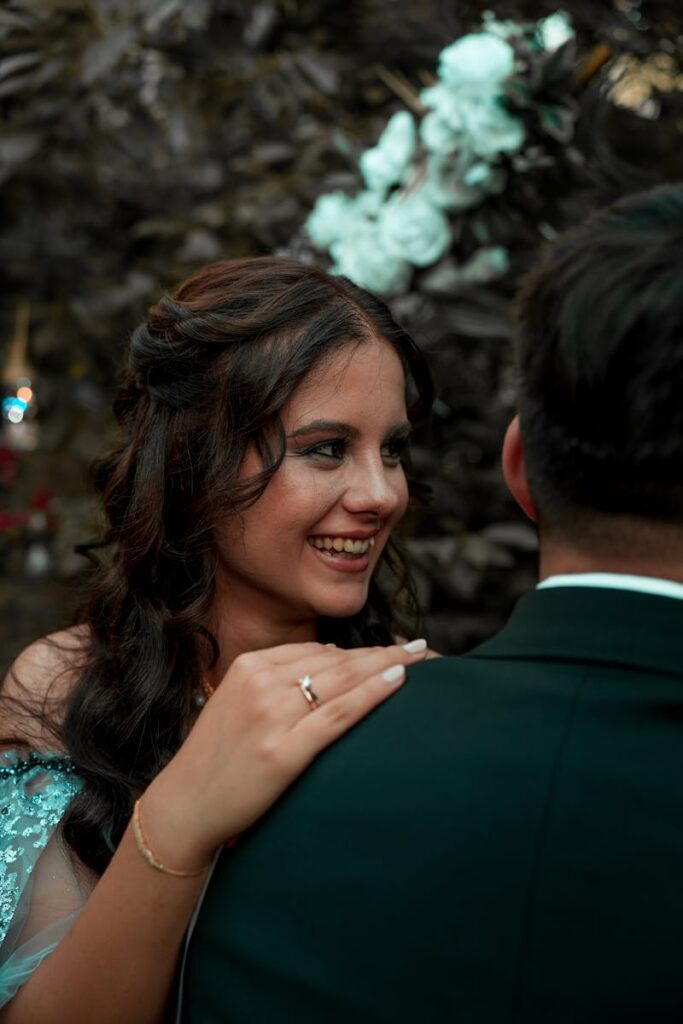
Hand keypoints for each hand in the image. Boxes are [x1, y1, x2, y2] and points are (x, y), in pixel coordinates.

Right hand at [140, 640, 426, 870]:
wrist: (185, 806)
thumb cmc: (217, 758)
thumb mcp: (237, 702)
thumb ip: (276, 679)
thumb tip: (331, 660)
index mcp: (249, 667)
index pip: (316, 651)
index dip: (359, 650)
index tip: (392, 648)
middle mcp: (260, 683)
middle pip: (335, 661)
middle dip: (382, 652)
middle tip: (421, 647)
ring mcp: (271, 716)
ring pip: (341, 681)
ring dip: (386, 664)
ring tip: (421, 659)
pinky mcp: (283, 751)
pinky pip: (338, 714)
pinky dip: (372, 693)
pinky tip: (398, 679)